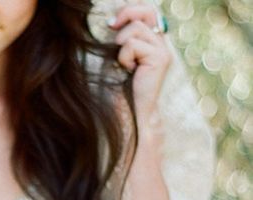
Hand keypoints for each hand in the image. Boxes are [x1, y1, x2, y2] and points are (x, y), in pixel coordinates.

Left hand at [108, 3, 172, 126]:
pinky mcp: (160, 58)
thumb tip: (113, 21)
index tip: (112, 23)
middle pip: (148, 10)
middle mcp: (161, 44)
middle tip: (112, 25)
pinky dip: (124, 57)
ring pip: (136, 28)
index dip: (131, 10)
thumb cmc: (121, 91)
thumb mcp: (120, 58)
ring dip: (121, 45)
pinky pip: (133, 44)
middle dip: (127, 13)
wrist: (132, 114)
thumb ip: (122, 40)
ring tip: (123, 63)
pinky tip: (129, 71)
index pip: (148, 12)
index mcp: (153, 43)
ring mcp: (163, 51)